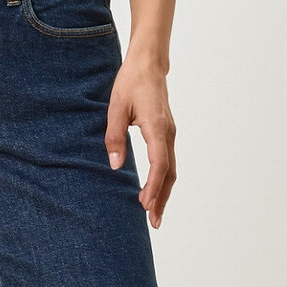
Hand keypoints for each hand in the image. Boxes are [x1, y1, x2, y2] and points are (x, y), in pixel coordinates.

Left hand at [105, 55, 176, 227]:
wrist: (149, 65)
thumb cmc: (131, 82)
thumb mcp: (116, 107)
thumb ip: (115, 136)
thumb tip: (115, 165)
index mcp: (156, 127)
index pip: (159, 164)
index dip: (153, 187)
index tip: (145, 205)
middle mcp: (168, 133)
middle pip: (169, 173)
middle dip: (162, 199)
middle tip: (154, 222)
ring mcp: (170, 134)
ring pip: (171, 170)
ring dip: (164, 192)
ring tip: (154, 213)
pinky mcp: (167, 133)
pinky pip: (168, 162)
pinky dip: (163, 180)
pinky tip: (155, 191)